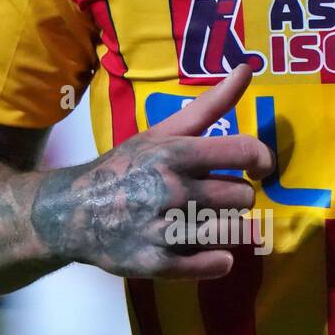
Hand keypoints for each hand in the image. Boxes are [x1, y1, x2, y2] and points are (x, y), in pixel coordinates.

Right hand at [32, 64, 273, 279]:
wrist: (73, 212)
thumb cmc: (125, 167)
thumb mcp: (161, 132)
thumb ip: (209, 105)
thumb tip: (246, 69)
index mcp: (175, 154)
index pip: (245, 152)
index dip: (261, 160)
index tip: (256, 167)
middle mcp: (171, 190)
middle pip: (243, 197)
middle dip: (235, 197)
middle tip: (215, 196)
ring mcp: (164, 229)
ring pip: (233, 231)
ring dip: (228, 228)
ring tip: (208, 221)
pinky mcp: (158, 263)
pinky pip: (215, 265)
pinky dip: (218, 259)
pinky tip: (205, 248)